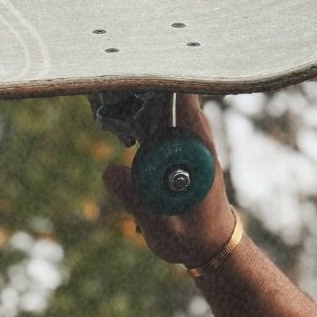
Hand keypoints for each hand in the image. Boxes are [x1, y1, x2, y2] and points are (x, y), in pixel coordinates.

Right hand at [102, 92, 233, 269]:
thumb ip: (137, 201)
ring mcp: (187, 136)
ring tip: (107, 94)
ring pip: (161, 101)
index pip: (182, 99)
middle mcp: (196, 135)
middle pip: (168, 91)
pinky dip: (138, 110)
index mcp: (198, 150)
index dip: (157, 80)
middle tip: (105, 84)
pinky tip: (117, 112)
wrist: (212, 245)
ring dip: (136, 95)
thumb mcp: (162, 228)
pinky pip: (157, 116)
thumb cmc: (192, 239)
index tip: (130, 70)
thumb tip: (108, 170)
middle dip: (139, 83)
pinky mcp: (177, 141)